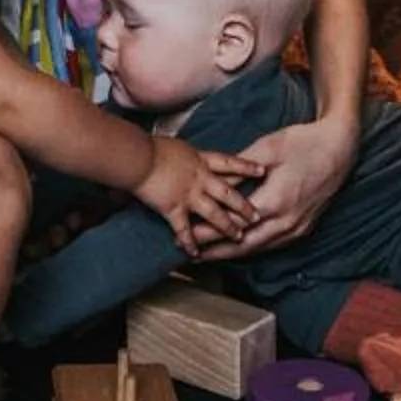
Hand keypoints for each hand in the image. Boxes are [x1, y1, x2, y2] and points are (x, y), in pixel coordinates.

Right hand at [135, 135, 261, 257]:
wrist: (138, 157)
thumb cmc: (151, 147)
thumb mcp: (176, 146)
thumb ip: (186, 156)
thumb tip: (186, 154)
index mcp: (200, 160)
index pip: (229, 163)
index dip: (246, 167)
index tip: (262, 171)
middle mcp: (199, 178)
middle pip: (228, 193)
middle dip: (244, 206)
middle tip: (257, 216)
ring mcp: (189, 195)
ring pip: (214, 214)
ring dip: (227, 227)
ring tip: (238, 237)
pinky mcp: (174, 208)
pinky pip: (184, 229)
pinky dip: (190, 242)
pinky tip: (195, 253)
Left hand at [193, 114, 353, 259]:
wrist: (340, 147)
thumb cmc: (303, 143)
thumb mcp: (266, 150)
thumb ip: (237, 171)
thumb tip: (211, 184)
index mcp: (276, 202)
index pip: (232, 225)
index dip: (207, 232)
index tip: (184, 234)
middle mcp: (287, 222)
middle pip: (244, 246)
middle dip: (215, 251)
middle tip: (189, 253)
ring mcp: (298, 228)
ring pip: (259, 249)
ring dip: (232, 253)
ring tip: (207, 254)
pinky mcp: (304, 228)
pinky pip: (272, 244)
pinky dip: (251, 247)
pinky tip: (238, 247)